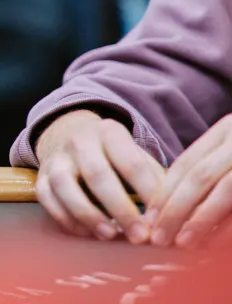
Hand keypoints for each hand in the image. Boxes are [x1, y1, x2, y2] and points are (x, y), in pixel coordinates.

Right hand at [35, 109, 164, 241]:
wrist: (69, 135)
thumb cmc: (114, 155)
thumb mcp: (136, 154)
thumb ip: (153, 179)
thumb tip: (165, 215)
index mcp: (108, 132)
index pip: (131, 162)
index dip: (147, 193)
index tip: (160, 220)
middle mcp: (78, 141)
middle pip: (97, 174)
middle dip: (120, 208)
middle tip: (138, 236)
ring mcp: (56, 159)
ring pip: (64, 185)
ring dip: (88, 214)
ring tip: (109, 235)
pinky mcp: (40, 177)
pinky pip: (47, 199)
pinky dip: (66, 219)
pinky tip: (87, 233)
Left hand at [146, 114, 231, 247]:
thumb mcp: (231, 145)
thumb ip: (208, 164)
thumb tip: (170, 202)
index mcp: (228, 130)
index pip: (188, 163)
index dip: (165, 191)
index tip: (150, 217)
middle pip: (200, 177)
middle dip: (176, 209)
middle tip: (159, 236)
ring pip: (226, 191)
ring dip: (202, 220)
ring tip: (184, 242)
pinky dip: (229, 227)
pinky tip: (216, 243)